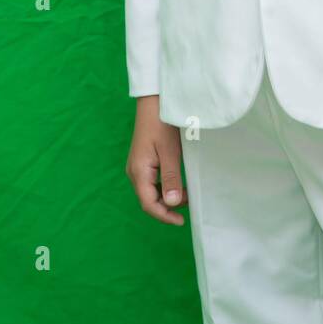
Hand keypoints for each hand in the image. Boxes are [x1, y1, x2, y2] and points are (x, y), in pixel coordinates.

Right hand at [125, 95, 188, 225]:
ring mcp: (137, 166)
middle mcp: (134, 172)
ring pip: (150, 192)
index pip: (148, 204)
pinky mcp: (143, 160)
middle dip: (167, 207)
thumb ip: (170, 178)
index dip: (164, 216)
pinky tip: (177, 183)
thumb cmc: (162, 124)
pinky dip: (164, 187)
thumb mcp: (170, 152)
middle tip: (188, 206)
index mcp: (139, 172)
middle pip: (148, 200)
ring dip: (167, 197)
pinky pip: (152, 181)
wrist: (153, 102)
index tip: (181, 221)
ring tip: (186, 194)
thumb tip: (170, 204)